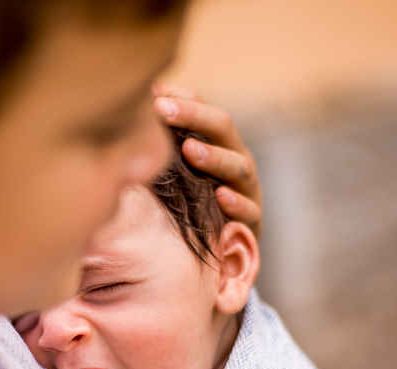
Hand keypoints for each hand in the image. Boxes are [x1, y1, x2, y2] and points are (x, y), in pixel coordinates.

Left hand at [152, 83, 261, 229]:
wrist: (221, 244)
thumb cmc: (195, 198)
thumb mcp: (178, 167)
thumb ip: (164, 137)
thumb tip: (144, 96)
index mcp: (220, 141)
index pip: (205, 109)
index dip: (182, 100)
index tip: (153, 96)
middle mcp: (237, 158)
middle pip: (222, 128)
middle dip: (193, 117)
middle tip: (164, 111)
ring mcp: (248, 189)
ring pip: (238, 167)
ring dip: (214, 157)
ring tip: (190, 151)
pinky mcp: (252, 222)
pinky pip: (249, 211)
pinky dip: (237, 203)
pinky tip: (221, 196)